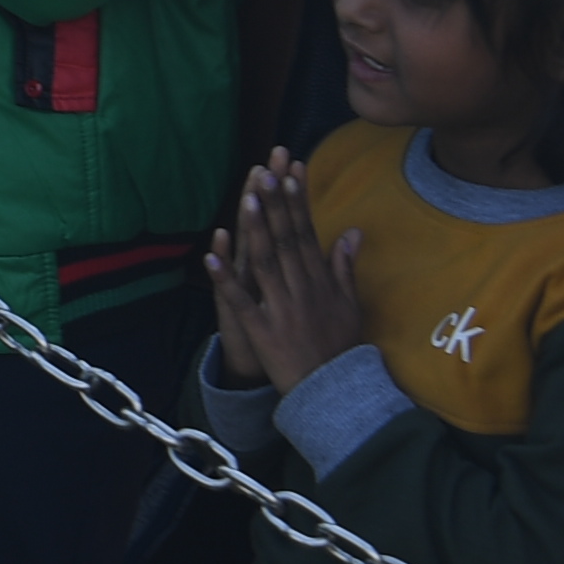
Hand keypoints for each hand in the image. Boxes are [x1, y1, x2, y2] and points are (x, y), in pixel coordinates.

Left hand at [208, 153, 368, 397]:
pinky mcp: (262, 330)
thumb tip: (353, 231)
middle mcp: (302, 289)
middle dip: (276, 205)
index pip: (307, 233)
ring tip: (247, 199)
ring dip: (255, 231)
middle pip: (286, 240)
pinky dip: (225, 279)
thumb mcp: (350, 304)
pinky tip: (210, 257)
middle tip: (267, 172)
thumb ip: (345, 266)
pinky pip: (240, 301)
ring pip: (265, 263)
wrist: (333, 392)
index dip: (298, 202)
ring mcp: (281, 309)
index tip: (290, 172)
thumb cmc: (340, 347)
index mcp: (320, 281)